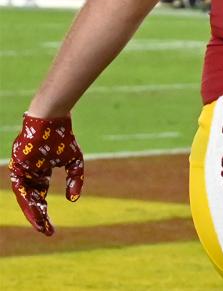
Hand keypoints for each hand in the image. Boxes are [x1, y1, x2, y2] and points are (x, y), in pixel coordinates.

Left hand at [9, 113, 84, 235]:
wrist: (52, 119)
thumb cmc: (63, 137)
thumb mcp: (74, 161)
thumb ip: (75, 180)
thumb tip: (73, 200)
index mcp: (39, 173)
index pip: (39, 198)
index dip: (45, 213)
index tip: (51, 229)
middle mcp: (27, 175)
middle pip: (30, 201)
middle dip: (38, 216)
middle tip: (45, 231)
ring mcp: (21, 170)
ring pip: (24, 196)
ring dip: (32, 210)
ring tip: (40, 223)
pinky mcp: (18, 165)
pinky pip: (21, 186)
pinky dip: (27, 197)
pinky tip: (36, 207)